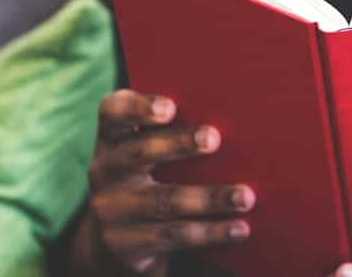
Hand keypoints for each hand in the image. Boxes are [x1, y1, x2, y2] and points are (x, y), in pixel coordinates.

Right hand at [72, 90, 255, 275]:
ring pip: (165, 201)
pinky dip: (212, 232)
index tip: (170, 107)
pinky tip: (240, 228)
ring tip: (245, 196)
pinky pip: (175, 236)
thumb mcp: (151, 147)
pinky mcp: (127, 244)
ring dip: (210, 198)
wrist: (119, 234)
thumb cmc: (152, 171)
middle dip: (179, 144)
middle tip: (213, 138)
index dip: (138, 108)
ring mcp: (113, 210)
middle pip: (141, 152)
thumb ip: (177, 127)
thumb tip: (238, 111)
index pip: (114, 112)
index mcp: (113, 137)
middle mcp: (106, 170)